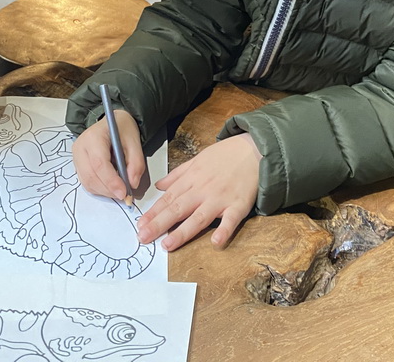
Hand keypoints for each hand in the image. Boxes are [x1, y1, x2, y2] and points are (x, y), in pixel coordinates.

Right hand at [72, 109, 144, 200]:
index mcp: (94, 136)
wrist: (113, 123)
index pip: (99, 163)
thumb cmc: (122, 129)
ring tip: (119, 189)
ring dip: (104, 191)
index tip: (124, 192)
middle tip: (124, 194)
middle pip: (91, 176)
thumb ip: (136, 163)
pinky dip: (100, 189)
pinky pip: (86, 183)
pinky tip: (111, 185)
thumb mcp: (134, 141)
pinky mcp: (78, 165)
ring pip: (87, 182)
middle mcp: (80, 147)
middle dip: (109, 189)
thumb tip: (132, 183)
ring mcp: (77, 157)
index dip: (111, 180)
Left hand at [137, 132, 260, 251]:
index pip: (168, 198)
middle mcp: (203, 190)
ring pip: (199, 217)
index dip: (153, 212)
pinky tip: (216, 242)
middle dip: (159, 224)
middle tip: (143, 237)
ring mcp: (221, 198)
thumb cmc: (225, 155)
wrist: (254, 148)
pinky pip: (231, 220)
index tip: (139, 224)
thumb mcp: (198, 159)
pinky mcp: (239, 204)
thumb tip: (159, 186)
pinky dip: (224, 230)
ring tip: (167, 245)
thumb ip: (177, 174)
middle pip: (178, 208)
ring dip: (183, 232)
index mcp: (192, 179)